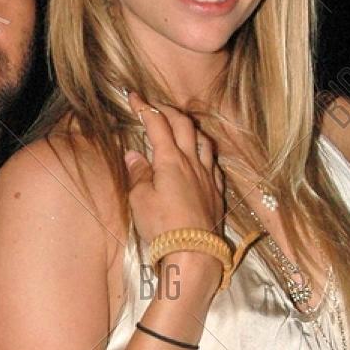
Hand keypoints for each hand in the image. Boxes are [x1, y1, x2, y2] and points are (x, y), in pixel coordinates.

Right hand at [123, 91, 226, 247]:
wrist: (194, 252)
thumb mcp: (140, 200)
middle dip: (167, 111)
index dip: (144, 108)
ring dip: (190, 128)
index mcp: (170, 159)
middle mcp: (192, 162)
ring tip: (180, 126)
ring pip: (202, 140)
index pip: (157, 124)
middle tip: (155, 107)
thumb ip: (138, 174)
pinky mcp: (216, 191)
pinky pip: (213, 162)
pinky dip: (203, 152)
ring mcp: (208, 176)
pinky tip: (200, 156)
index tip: (133, 97)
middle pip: (183, 125)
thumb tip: (134, 156)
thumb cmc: (163, 226)